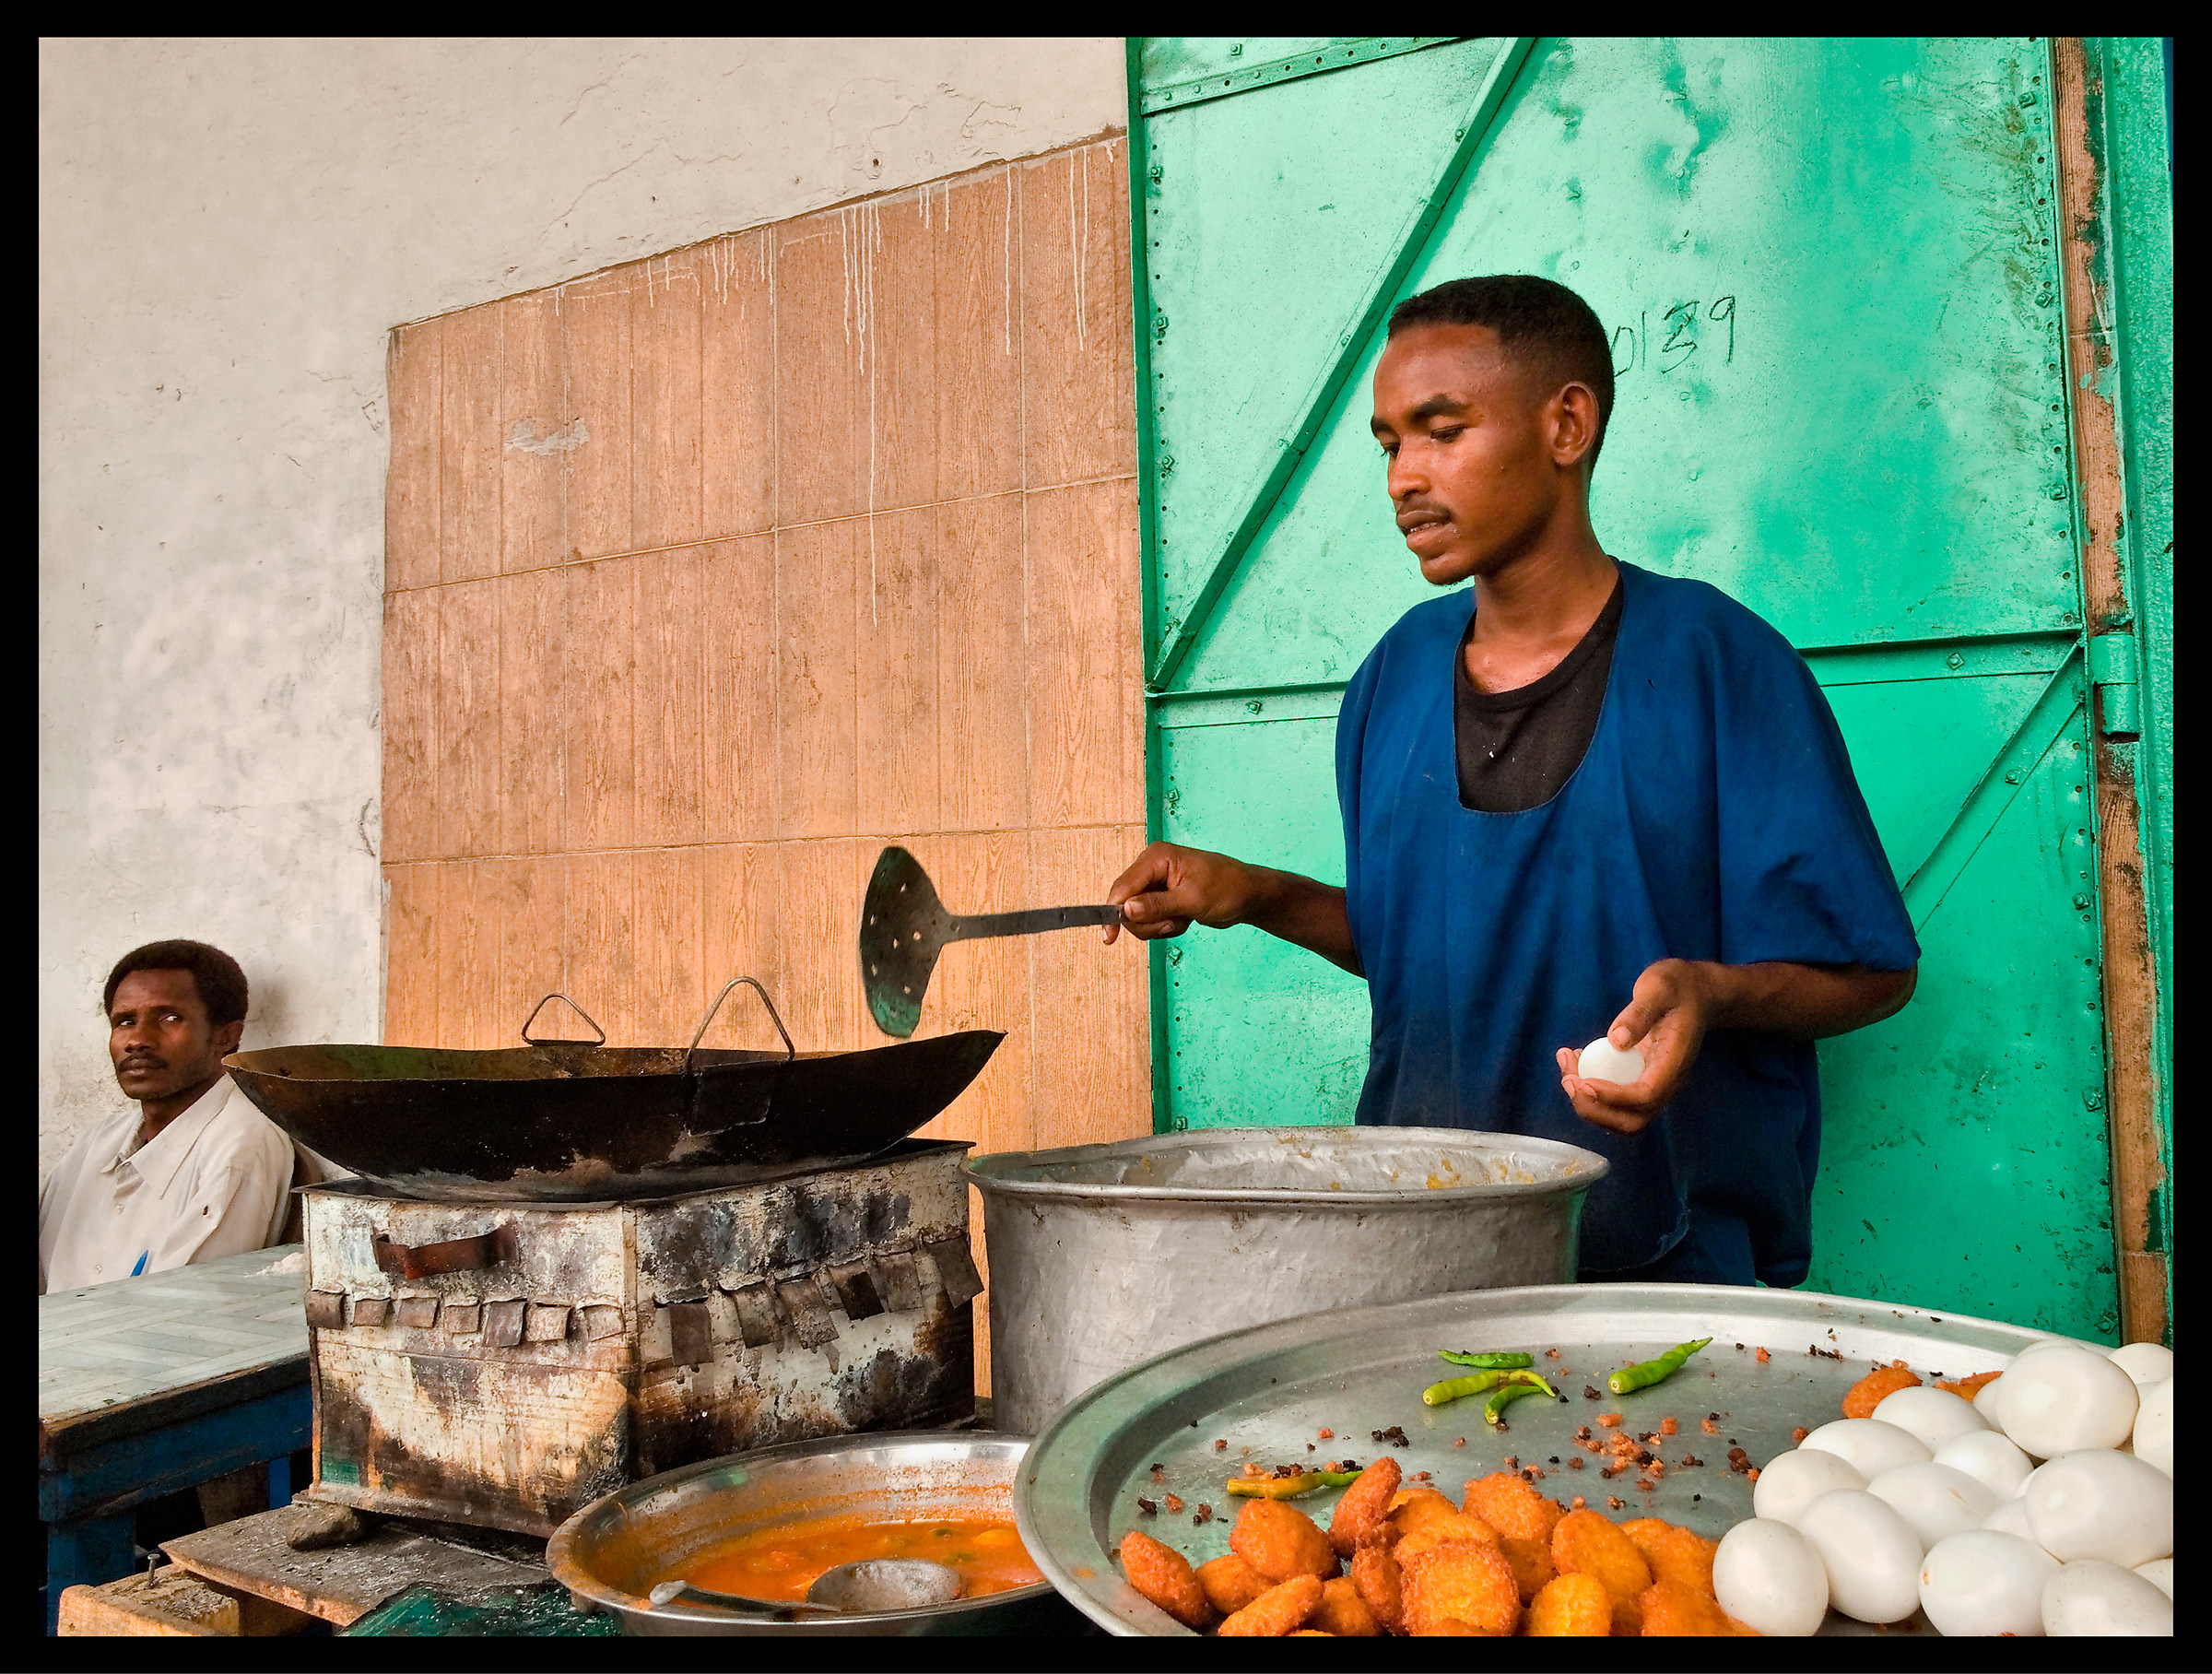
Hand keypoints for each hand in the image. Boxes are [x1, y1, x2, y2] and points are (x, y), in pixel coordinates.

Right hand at [1102, 841, 1254, 944]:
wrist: (1248, 896)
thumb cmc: (1227, 889)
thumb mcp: (1192, 900)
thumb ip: (1157, 905)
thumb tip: (1126, 910)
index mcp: (1156, 858)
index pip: (1123, 887)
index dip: (1113, 912)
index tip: (1110, 936)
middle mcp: (1152, 868)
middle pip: (1127, 905)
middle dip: (1148, 922)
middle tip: (1173, 924)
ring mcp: (1157, 884)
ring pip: (1138, 917)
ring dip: (1160, 926)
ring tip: (1183, 919)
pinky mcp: (1163, 898)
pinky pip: (1151, 920)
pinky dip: (1166, 926)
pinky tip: (1186, 919)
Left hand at [1554, 959, 1716, 1134]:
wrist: (1696, 994)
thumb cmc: (1677, 987)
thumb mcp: (1659, 988)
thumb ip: (1640, 1012)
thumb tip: (1616, 1040)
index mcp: (1674, 1062)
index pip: (1646, 1095)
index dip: (1613, 1096)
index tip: (1583, 1081)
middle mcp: (1667, 1082)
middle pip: (1633, 1120)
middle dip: (1595, 1109)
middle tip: (1568, 1081)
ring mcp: (1655, 1085)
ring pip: (1621, 1115)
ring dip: (1588, 1103)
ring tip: (1566, 1068)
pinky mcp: (1641, 1080)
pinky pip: (1615, 1099)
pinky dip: (1591, 1091)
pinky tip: (1574, 1062)